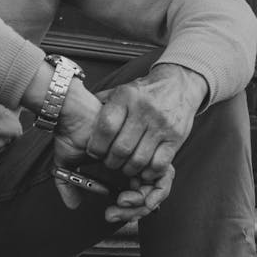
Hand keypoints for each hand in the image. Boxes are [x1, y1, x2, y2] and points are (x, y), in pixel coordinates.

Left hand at [87, 63, 207, 181]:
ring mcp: (162, 125)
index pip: (106, 127)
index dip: (97, 146)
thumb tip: (77, 114)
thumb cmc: (145, 92)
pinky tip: (143, 168)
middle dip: (111, 162)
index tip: (94, 152)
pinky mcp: (176, 137)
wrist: (179, 83)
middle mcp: (145, 110)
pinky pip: (159, 164)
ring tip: (125, 166)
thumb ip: (101, 103)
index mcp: (127, 97)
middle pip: (121, 148)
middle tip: (109, 162)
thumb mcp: (121, 90)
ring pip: (139, 159)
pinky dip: (148, 172)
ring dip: (128, 169)